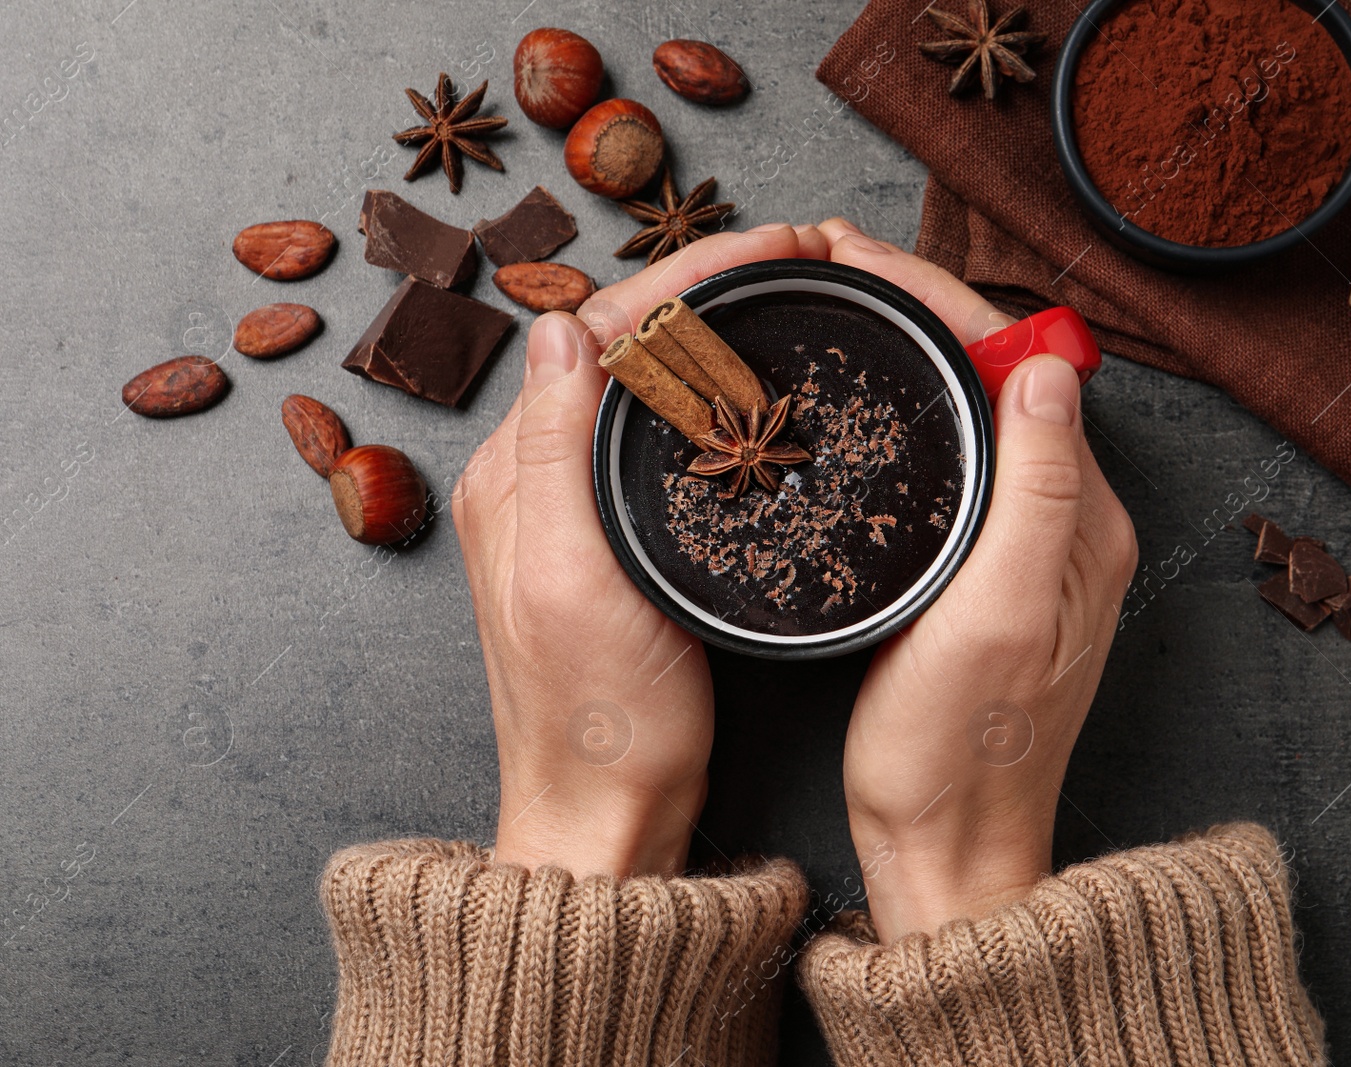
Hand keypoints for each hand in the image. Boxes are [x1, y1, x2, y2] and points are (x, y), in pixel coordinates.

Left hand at [453, 223, 828, 877]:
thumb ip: (556, 452)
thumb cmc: (598, 721)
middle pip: (619, 344)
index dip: (684, 276)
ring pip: (643, 384)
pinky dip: (709, 395)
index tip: (767, 247)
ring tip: (785, 298)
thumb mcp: (572, 582)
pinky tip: (756, 391)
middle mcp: (533, 479)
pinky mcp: (612, 542)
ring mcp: (572, 510)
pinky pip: (658, 437)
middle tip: (795, 258)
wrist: (609, 818)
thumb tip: (564, 325)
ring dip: (709, 331)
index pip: (595, 330)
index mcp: (512, 475)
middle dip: (704, 287)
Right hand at [815, 219, 1138, 939]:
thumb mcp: (1002, 614)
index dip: (940, 298)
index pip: (1021, 363)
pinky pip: (956, 463)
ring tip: (835, 306)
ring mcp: (1025, 549)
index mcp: (1080, 518)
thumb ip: (1038, 489)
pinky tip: (860, 406)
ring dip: (912, 352)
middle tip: (830, 264)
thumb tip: (1047, 364)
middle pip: (998, 376)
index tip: (860, 255)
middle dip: (919, 308)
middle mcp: (1065, 522)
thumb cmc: (963, 751)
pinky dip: (907, 414)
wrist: (947, 849)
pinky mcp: (985, 576)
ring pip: (973, 414)